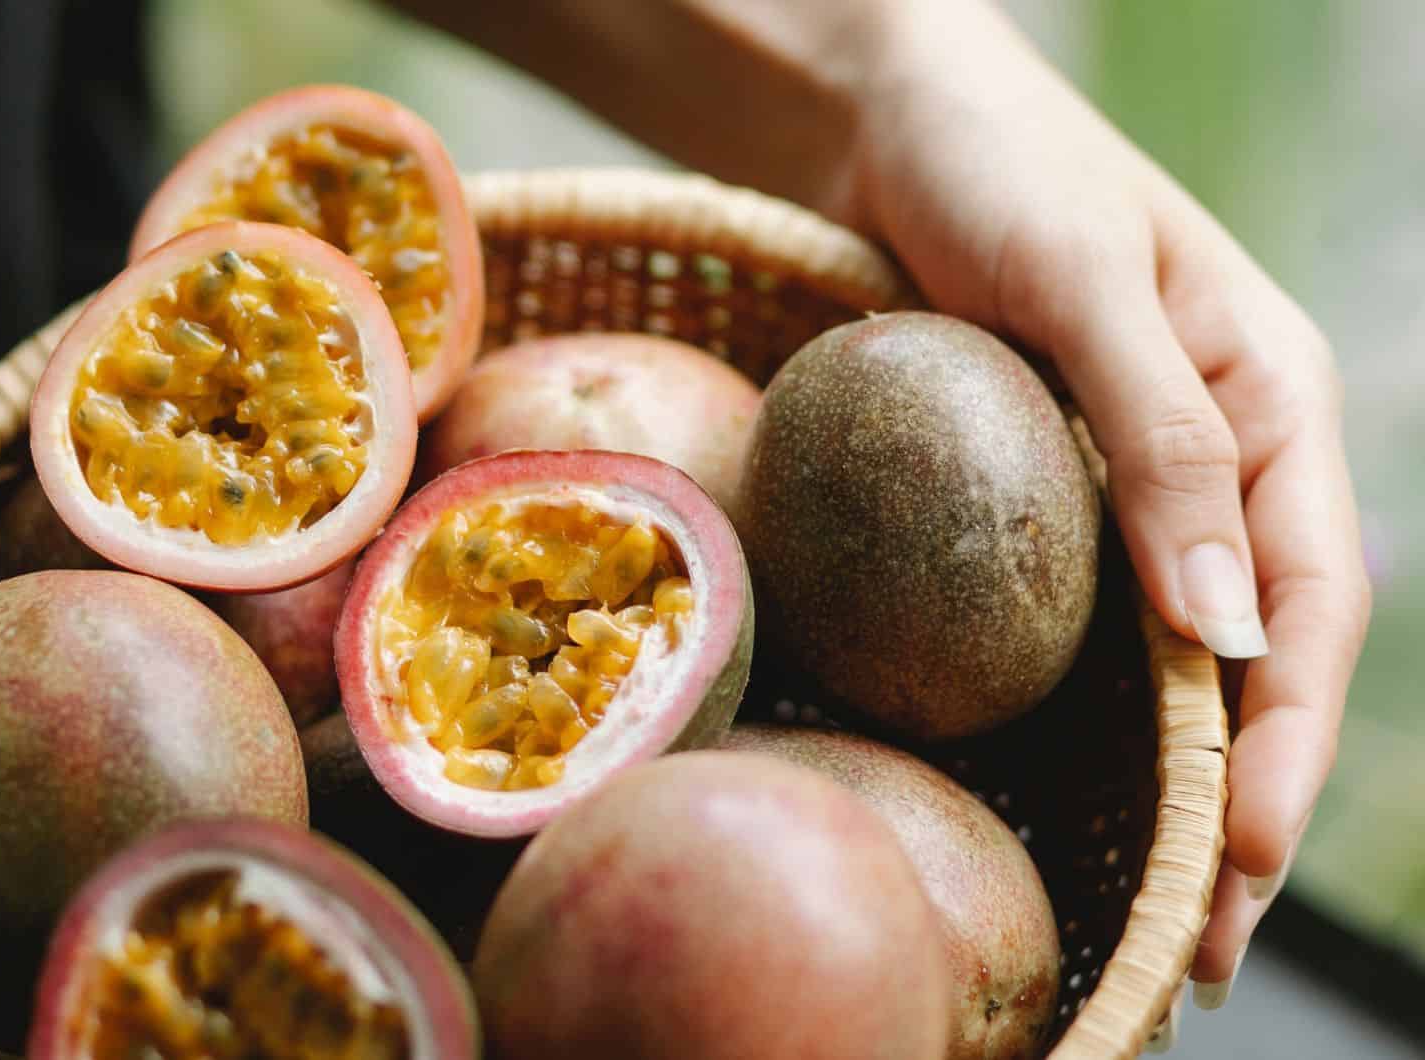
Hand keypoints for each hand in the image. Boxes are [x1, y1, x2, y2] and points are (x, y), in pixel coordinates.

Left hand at [841, 0, 1370, 1005]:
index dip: (1285, 734)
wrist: (881, 117)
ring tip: (1150, 906)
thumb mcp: (1087, 282)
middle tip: (1202, 939)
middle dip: (1238, 799)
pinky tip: (1058, 785)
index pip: (1308, 596)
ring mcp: (1120, 483)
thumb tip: (1225, 628)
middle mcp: (1209, 456)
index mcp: (1267, 402)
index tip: (1236, 848)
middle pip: (1253, 655)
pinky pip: (1074, 617)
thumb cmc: (997, 165)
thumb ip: (1162, 438)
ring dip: (1167, 785)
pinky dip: (1082, 712)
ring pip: (1171, 656)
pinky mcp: (1034, 493)